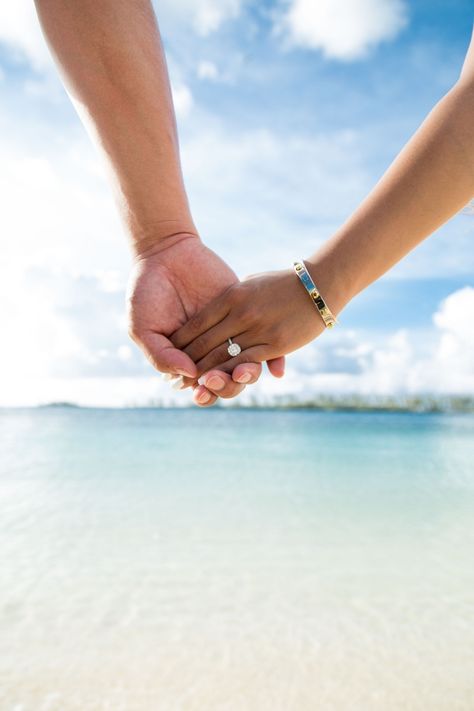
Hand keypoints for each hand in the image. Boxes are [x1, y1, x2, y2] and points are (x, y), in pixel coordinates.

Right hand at [127, 234, 284, 405]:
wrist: (166, 253)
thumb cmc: (147, 292)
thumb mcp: (142, 327)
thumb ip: (161, 355)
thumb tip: (190, 375)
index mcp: (186, 360)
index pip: (202, 387)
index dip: (205, 395)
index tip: (202, 393)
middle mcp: (211, 352)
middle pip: (227, 382)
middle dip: (227, 387)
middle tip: (220, 381)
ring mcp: (230, 334)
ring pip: (247, 366)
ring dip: (247, 375)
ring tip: (244, 372)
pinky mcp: (246, 316)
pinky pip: (266, 341)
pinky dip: (273, 358)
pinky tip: (275, 368)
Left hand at [170, 263, 344, 376]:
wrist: (319, 283)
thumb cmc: (282, 282)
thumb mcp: (250, 284)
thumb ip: (231, 300)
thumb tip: (215, 314)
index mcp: (231, 296)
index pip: (197, 325)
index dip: (181, 344)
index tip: (172, 356)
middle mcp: (240, 313)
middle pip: (205, 344)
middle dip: (189, 365)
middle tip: (176, 381)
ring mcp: (258, 329)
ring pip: (223, 358)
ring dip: (207, 375)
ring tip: (195, 387)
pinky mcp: (275, 344)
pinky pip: (248, 363)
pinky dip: (232, 375)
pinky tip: (221, 383)